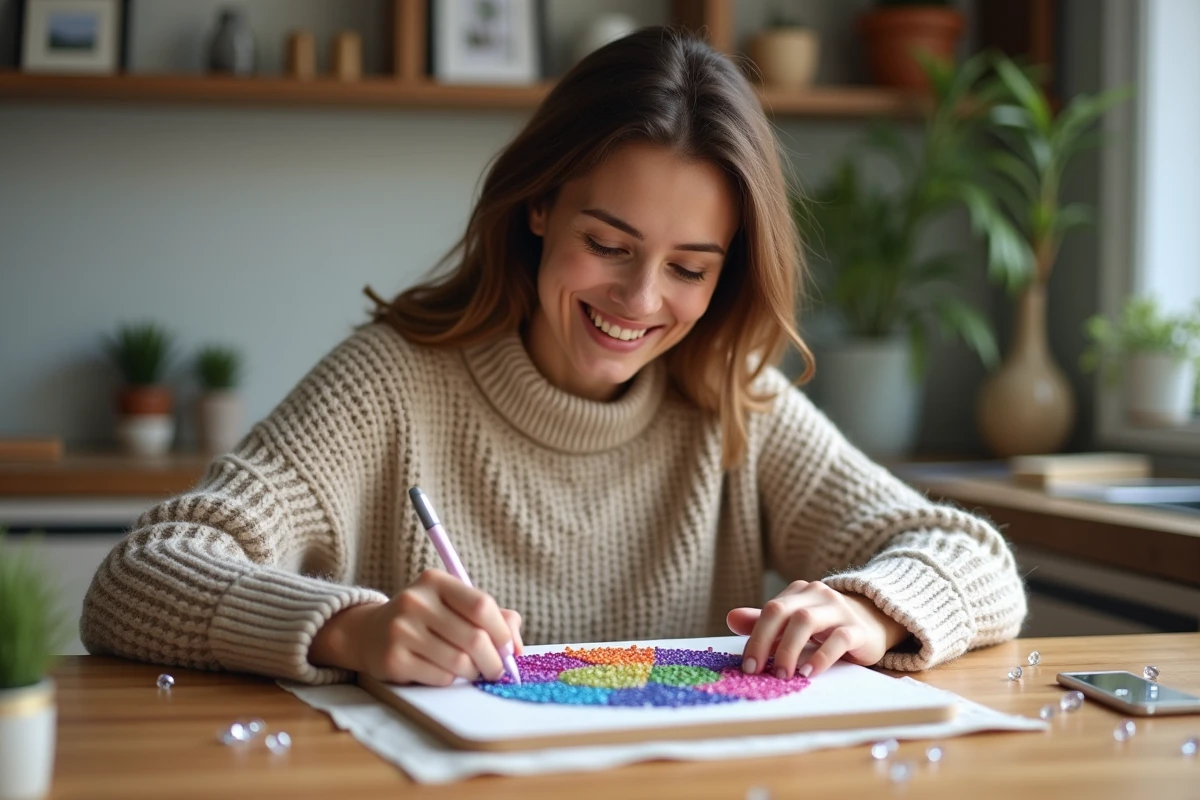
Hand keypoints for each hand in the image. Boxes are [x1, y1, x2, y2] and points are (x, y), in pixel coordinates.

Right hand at [310, 569, 522, 685]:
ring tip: (473, 671)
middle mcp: (415, 601)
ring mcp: (401, 630)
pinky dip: (451, 680)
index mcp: (435, 581)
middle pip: (474, 638)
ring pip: (459, 661)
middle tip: (497, 670)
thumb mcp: (454, 605)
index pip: (482, 605)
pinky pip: (440, 677)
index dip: (502, 632)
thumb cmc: (426, 619)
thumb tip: (516, 647)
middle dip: (494, 661)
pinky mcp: (392, 659)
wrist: (369, 633)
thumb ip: (492, 616)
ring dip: (474, 673)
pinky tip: (445, 672)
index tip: (510, 649)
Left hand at [725, 580, 908, 678]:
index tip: (747, 666)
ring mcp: (839, 609)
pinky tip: (810, 673)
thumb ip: (763, 622)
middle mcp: (817, 594)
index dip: (755, 636)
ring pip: (807, 620)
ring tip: (783, 674)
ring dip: (789, 649)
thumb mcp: (793, 624)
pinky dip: (821, 656)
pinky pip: (839, 638)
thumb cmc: (825, 627)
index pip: (770, 610)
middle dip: (765, 642)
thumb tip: (730, 618)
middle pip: (782, 611)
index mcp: (798, 592)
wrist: (872, 624)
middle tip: (756, 671)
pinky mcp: (858, 629)